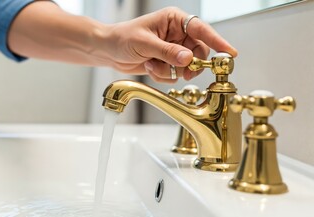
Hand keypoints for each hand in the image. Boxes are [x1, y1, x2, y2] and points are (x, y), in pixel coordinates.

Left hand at [101, 7, 237, 82]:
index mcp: (174, 20)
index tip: (229, 53)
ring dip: (171, 71)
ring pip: (187, 66)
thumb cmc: (122, 39)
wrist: (108, 51)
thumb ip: (167, 52)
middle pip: (198, 52)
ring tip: (153, 65)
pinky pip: (176, 74)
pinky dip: (164, 75)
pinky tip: (150, 67)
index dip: (217, 41)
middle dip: (189, 64)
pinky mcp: (168, 62)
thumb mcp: (145, 44)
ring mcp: (173, 49)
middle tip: (182, 71)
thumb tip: (188, 59)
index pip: (201, 29)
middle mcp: (177, 33)